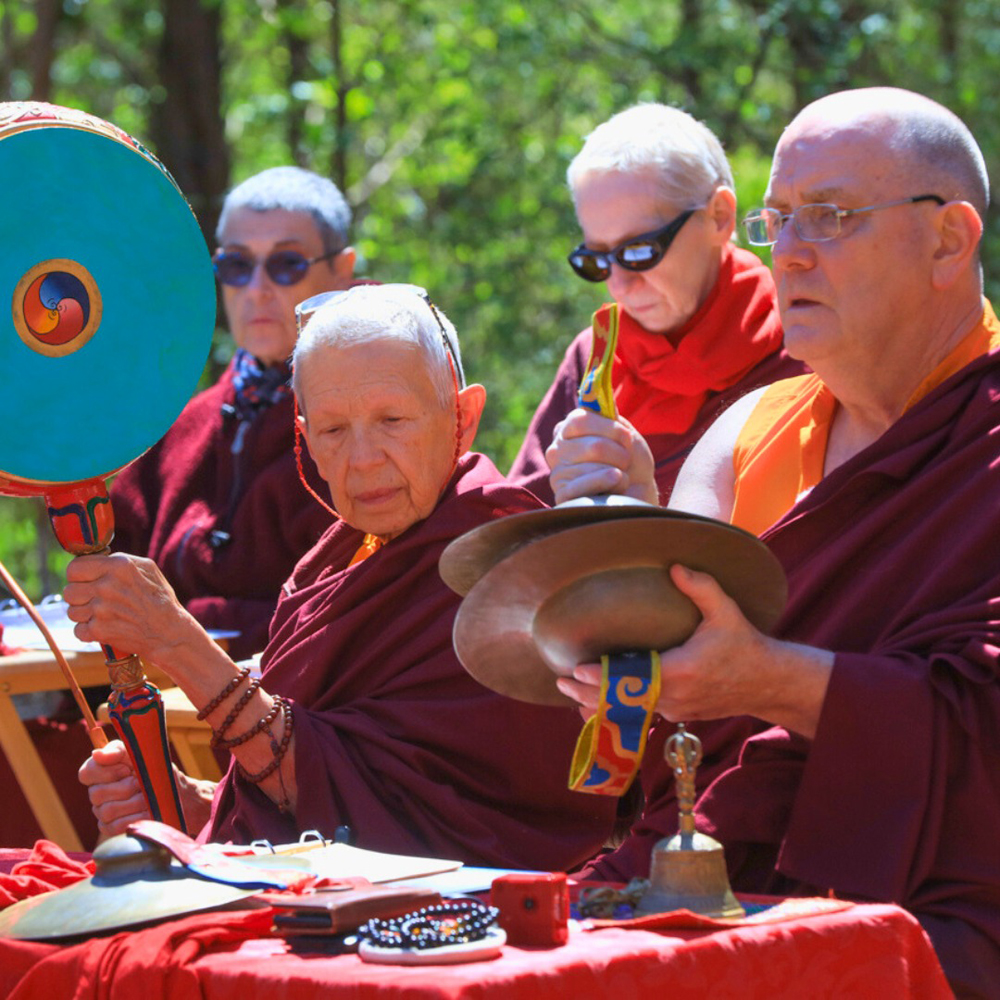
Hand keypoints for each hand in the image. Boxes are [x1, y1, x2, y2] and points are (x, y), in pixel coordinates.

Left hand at [63, 553, 199, 665]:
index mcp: (118, 566)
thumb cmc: (160, 598)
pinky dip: (89, 632)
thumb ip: (119, 560)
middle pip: (69, 591)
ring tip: (104, 615)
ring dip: (84, 615)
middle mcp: (106, 585)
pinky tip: (105, 627)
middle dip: (80, 596)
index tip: (86, 581)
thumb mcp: (147, 568)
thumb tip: (95, 559)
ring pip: (71, 611)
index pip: (74, 568)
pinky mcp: (99, 631)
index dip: (78, 576)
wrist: (169, 632)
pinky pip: (78, 630)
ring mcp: (101, 609)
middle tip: (96, 600)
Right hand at [78, 740, 150, 840]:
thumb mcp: (142, 753)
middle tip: (142, 784)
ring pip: (108, 811)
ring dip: (134, 802)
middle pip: (97, 793)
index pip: (86, 773)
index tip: (127, 769)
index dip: (105, 772)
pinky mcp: (112, 829)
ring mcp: (103, 812)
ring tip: (148, 797)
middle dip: (125, 787)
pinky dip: (136, 817)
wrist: (177, 792)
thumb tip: (97, 754)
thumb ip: (118, 751)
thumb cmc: (157, 770)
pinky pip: (117, 826)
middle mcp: (98, 792)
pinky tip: (148, 811)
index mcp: (102, 772)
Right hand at [545, 408, 657, 505]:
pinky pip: (585, 487)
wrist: (637, 494)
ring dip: (618, 472)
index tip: (627, 437)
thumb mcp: (623, 432)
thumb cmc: (630, 462)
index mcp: (568, 429)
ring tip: (620, 477)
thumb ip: (608, 413)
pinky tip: (617, 486)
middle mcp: (558, 449)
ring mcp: (558, 474)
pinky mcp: (563, 497)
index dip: (609, 428)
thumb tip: (596, 388)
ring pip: (592, 466)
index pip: (580, 419)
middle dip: (619, 454)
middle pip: (592, 445)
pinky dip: (608, 484)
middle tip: (627, 461)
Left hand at [556, 565, 833, 737]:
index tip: (576, 669)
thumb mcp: (726, 611)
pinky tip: (597, 710)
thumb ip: (701, 587)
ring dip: (600, 706)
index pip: (633, 677)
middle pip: (624, 699)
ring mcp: (676, 709)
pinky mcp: (678, 715)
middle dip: (589, 692)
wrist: (766, 681)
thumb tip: (674, 565)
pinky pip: (642, 716)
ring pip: (630, 712)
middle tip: (561, 681)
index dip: (602, 676)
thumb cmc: (743, 643)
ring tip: (572, 697)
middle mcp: (675, 695)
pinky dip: (619, 713)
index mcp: (682, 670)